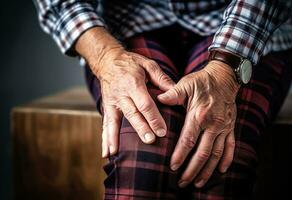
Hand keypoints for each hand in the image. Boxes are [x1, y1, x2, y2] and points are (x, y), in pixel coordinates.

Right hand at [75, 27, 174, 157]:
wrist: (107, 61)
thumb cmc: (131, 63)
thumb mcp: (148, 64)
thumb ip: (161, 78)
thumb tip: (174, 92)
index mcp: (133, 83)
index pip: (144, 103)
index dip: (153, 117)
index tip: (162, 131)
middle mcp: (121, 94)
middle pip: (132, 114)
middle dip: (141, 128)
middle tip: (149, 141)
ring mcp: (112, 102)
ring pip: (115, 122)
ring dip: (117, 138)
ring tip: (118, 153)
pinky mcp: (107, 108)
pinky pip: (106, 124)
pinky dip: (106, 139)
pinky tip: (107, 153)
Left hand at [158, 60, 239, 187]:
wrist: (224, 77)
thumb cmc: (202, 81)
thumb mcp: (186, 84)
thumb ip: (172, 94)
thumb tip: (157, 99)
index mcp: (199, 115)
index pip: (188, 140)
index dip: (180, 155)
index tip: (173, 168)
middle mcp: (213, 124)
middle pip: (202, 153)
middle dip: (192, 170)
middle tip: (182, 182)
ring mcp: (223, 127)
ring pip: (216, 154)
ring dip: (207, 170)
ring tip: (198, 183)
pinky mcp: (230, 127)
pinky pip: (230, 147)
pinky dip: (226, 160)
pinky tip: (221, 171)